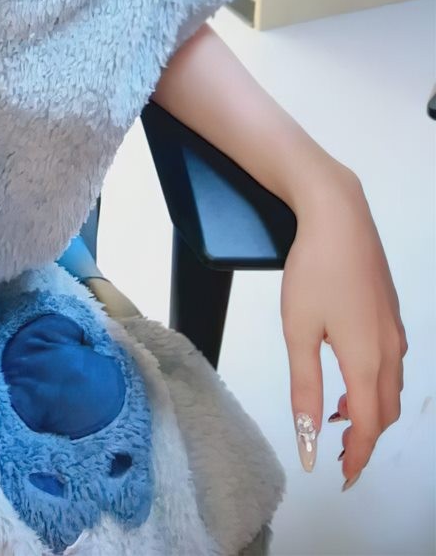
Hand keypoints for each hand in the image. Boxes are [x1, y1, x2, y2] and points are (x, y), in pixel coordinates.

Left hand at [279, 168, 407, 488]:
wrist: (338, 215)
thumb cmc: (313, 271)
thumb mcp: (298, 332)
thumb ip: (305, 390)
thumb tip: (308, 443)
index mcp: (366, 360)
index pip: (367, 426)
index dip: (356, 457)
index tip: (341, 478)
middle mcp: (390, 350)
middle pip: (385, 412)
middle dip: (364, 438)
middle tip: (337, 453)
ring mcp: (394, 329)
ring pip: (391, 387)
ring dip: (369, 410)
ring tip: (334, 414)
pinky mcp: (390, 311)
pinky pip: (390, 363)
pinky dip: (374, 383)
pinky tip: (348, 371)